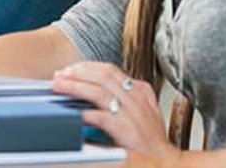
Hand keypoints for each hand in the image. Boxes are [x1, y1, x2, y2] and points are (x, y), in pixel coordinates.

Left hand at [51, 61, 180, 162]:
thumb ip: (124, 97)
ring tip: (59, 86)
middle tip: (60, 75)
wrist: (165, 162)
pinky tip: (74, 112)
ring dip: (75, 86)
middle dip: (77, 72)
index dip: (86, 67)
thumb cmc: (151, 140)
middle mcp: (136, 98)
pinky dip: (86, 113)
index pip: (109, 70)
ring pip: (99, 91)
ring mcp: (131, 113)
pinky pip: (102, 116)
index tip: (70, 69)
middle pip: (102, 75)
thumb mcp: (142, 111)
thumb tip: (96, 88)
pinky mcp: (126, 130)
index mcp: (140, 90)